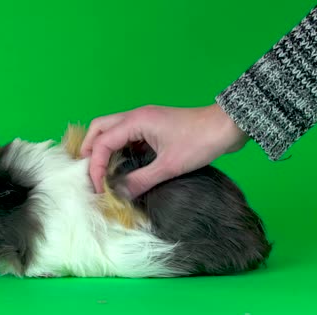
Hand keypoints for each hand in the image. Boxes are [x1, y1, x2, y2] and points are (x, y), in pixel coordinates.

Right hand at [80, 103, 249, 198]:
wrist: (226, 127)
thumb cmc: (200, 142)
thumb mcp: (169, 166)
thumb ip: (141, 180)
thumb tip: (119, 195)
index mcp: (136, 121)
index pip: (102, 143)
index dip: (95, 166)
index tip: (98, 188)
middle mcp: (135, 117)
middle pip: (99, 128)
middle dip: (89, 150)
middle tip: (89, 174)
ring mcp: (144, 120)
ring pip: (111, 130)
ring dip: (103, 149)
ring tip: (102, 172)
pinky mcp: (152, 126)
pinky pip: (126, 135)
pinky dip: (118, 149)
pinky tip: (122, 166)